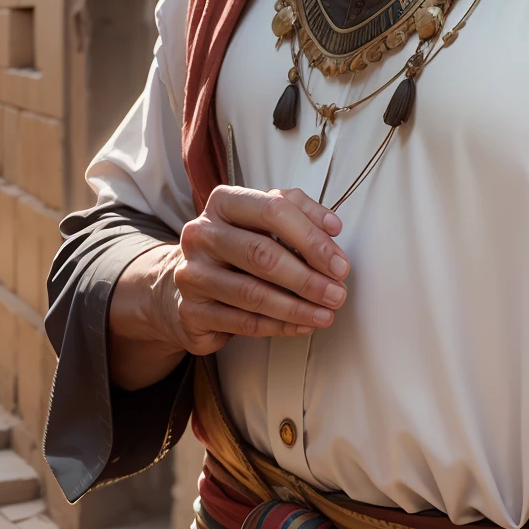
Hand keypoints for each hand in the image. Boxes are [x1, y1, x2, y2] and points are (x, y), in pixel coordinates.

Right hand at [109, 187, 349, 384]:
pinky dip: (278, 326)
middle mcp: (202, 234)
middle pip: (262, 254)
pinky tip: (302, 326)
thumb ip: (300, 212)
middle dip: (307, 278)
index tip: (339, 263)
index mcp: (224, 202)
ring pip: (253, 293)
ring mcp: (192, 273)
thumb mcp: (265, 219)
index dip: (312, 238)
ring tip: (326, 314)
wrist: (189, 283)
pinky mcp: (191, 310)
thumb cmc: (238, 246)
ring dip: (297, 307)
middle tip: (337, 293)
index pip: (273, 210)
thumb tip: (332, 227)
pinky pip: (242, 321)